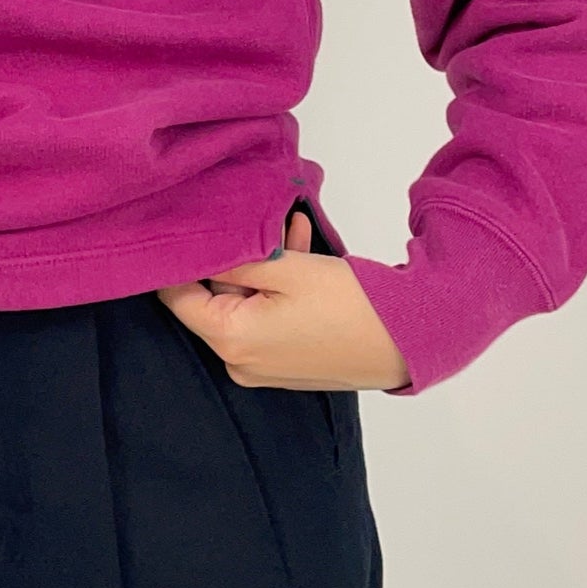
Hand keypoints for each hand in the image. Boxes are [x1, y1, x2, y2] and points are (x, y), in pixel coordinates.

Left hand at [155, 204, 408, 391]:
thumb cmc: (349, 305)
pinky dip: (278, 290)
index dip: (181, 260)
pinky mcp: (287, 365)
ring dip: (263, 267)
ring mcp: (264, 368)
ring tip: (292, 228)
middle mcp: (239, 362)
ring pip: (245, 305)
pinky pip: (268, 321)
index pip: (178, 297)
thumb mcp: (287, 269)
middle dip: (235, 257)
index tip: (192, 228)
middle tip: (261, 219)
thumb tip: (200, 248)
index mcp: (230, 338)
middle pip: (213, 300)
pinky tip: (302, 249)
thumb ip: (236, 257)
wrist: (409, 340)